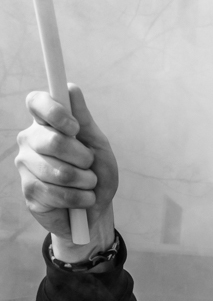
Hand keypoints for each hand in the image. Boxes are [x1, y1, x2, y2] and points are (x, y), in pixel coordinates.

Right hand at [16, 87, 117, 240]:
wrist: (95, 211)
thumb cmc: (96, 174)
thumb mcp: (97, 146)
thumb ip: (84, 120)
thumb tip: (72, 89)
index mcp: (45, 124)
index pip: (36, 102)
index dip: (55, 112)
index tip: (74, 127)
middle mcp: (30, 140)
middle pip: (54, 141)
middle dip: (84, 159)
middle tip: (89, 167)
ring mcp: (26, 165)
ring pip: (60, 172)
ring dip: (85, 183)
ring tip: (86, 185)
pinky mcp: (30, 192)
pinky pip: (59, 195)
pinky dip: (81, 200)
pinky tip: (81, 200)